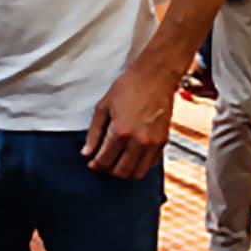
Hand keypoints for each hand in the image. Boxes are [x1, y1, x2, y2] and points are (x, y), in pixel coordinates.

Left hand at [83, 61, 176, 177]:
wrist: (155, 78)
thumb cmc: (128, 87)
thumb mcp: (103, 107)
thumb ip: (94, 132)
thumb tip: (87, 152)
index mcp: (120, 132)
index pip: (104, 161)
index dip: (95, 165)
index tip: (91, 163)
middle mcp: (138, 142)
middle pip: (121, 172)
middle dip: (108, 171)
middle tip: (102, 164)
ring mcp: (152, 144)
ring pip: (137, 173)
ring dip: (124, 172)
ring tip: (116, 162)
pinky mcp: (163, 142)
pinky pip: (150, 164)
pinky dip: (139, 165)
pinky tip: (131, 156)